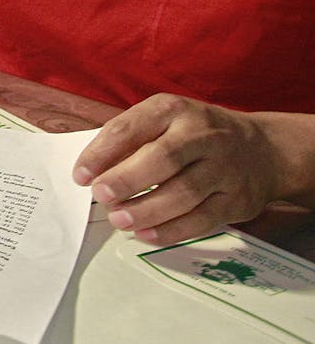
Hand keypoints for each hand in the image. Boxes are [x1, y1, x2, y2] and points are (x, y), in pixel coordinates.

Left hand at [72, 93, 314, 244]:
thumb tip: (90, 171)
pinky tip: (146, 234)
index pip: (131, 128)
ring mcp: (224, 168)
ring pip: (183, 193)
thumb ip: (129, 141)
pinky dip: (171, 230)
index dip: (102, 153)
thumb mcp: (163, 120)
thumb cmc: (194, 135)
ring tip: (119, 220)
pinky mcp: (237, 200)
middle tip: (102, 196)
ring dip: (146, 210)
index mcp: (173, 110)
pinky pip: (202, 219)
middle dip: (127, 180)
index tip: (80, 175)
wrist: (263, 149)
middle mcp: (202, 135)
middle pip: (162, 159)